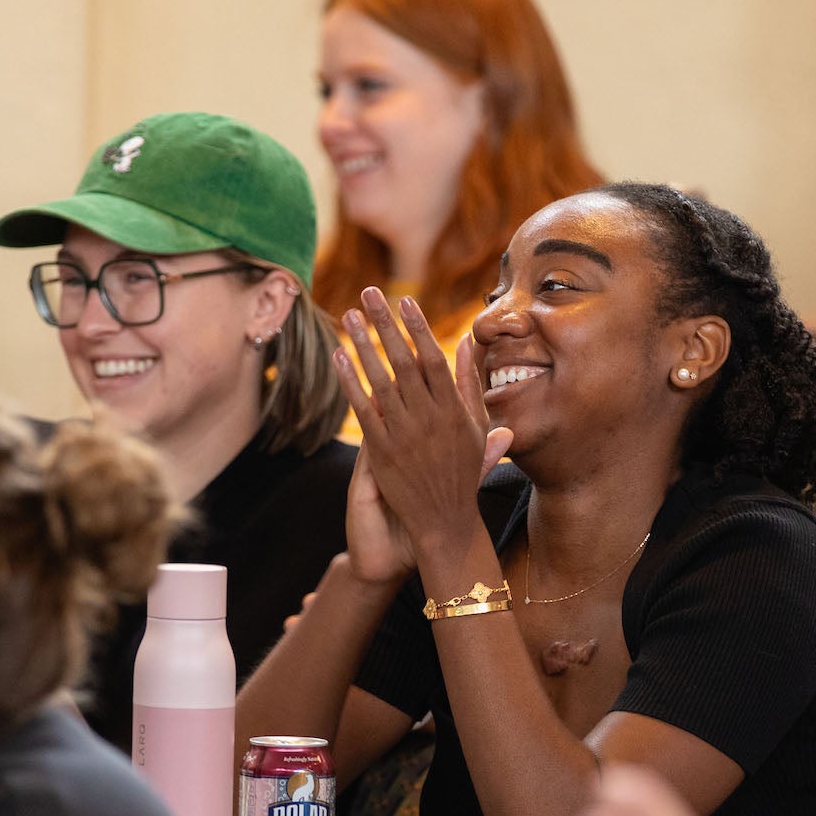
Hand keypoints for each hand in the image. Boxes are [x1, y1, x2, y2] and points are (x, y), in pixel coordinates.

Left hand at [336, 291, 512, 565]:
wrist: (444, 522)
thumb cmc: (462, 472)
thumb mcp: (476, 428)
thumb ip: (469, 385)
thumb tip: (467, 345)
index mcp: (454, 411)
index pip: (434, 359)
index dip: (418, 328)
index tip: (405, 301)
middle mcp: (429, 419)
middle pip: (404, 361)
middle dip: (385, 324)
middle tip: (369, 293)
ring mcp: (404, 435)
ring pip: (380, 381)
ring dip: (363, 345)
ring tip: (349, 316)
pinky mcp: (382, 452)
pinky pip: (363, 410)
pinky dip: (350, 382)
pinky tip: (339, 358)